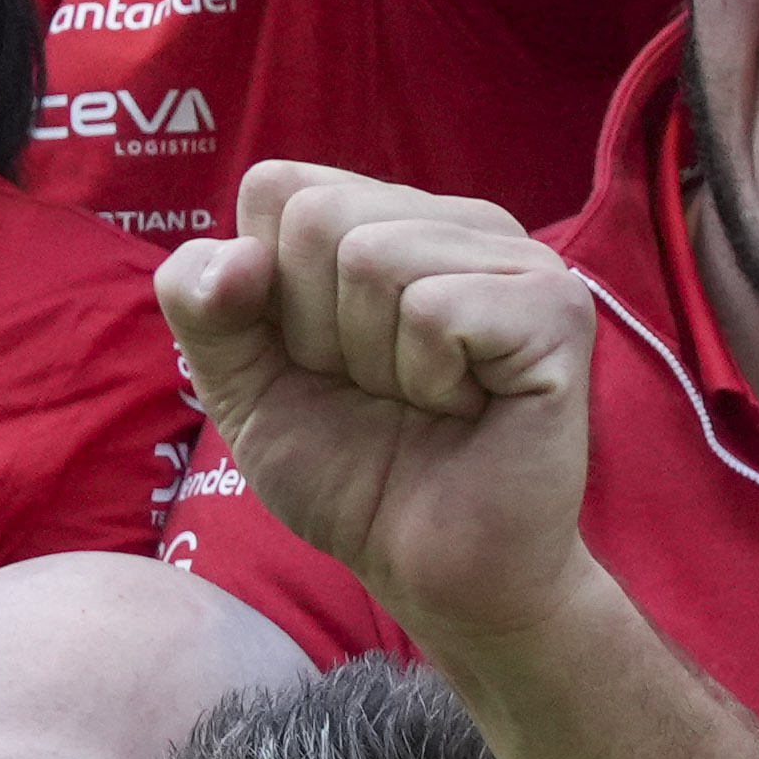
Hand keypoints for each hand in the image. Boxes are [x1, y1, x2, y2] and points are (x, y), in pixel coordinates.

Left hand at [165, 169, 610, 646]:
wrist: (435, 571)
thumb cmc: (355, 473)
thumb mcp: (241, 383)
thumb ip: (203, 303)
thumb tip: (241, 256)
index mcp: (389, 216)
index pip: (277, 187)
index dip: (270, 292)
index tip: (322, 361)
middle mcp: (459, 221)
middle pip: (318, 217)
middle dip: (319, 331)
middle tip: (380, 391)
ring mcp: (517, 257)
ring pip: (373, 257)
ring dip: (374, 361)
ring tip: (424, 401)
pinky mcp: (556, 310)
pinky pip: (437, 309)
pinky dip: (428, 380)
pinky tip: (466, 409)